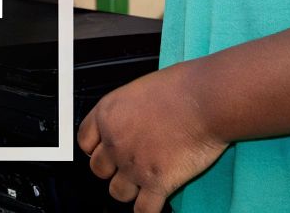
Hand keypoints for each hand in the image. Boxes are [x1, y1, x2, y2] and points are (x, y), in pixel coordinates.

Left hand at [79, 64, 225, 212]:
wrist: (205, 101)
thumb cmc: (181, 88)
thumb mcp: (140, 89)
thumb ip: (129, 112)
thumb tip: (133, 121)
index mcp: (108, 115)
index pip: (84, 141)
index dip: (95, 148)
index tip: (105, 150)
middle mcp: (115, 142)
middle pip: (98, 170)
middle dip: (112, 169)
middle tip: (129, 165)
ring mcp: (134, 165)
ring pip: (117, 193)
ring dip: (129, 190)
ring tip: (144, 183)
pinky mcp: (157, 182)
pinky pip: (144, 210)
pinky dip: (147, 210)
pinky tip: (153, 204)